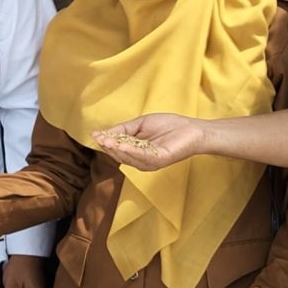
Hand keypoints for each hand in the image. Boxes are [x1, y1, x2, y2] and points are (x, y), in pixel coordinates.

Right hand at [94, 114, 209, 170]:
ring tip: (107, 140)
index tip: (95, 135)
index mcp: (136, 152)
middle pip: (120, 155)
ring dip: (117, 149)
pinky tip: (121, 145)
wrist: (193, 129)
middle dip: (109, 146)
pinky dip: (131, 151)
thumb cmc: (169, 126)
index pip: (117, 149)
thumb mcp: (140, 124)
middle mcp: (141, 161)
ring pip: (129, 157)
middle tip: (100, 138)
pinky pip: (142, 156)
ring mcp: (151, 162)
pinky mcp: (160, 159)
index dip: (106, 142)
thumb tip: (101, 133)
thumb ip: (123, 129)